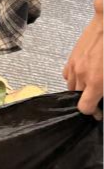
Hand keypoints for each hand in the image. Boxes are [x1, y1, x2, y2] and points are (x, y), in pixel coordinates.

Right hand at [63, 0, 103, 116]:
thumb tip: (103, 94)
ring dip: (81, 89)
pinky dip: (74, 77)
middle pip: (77, 98)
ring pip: (71, 86)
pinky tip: (85, 73)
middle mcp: (81, 76)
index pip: (84, 108)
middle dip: (89, 100)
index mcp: (95, 83)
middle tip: (100, 97)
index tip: (101, 111)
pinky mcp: (72, 55)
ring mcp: (74, 64)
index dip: (94, 113)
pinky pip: (67, 74)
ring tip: (92, 84)